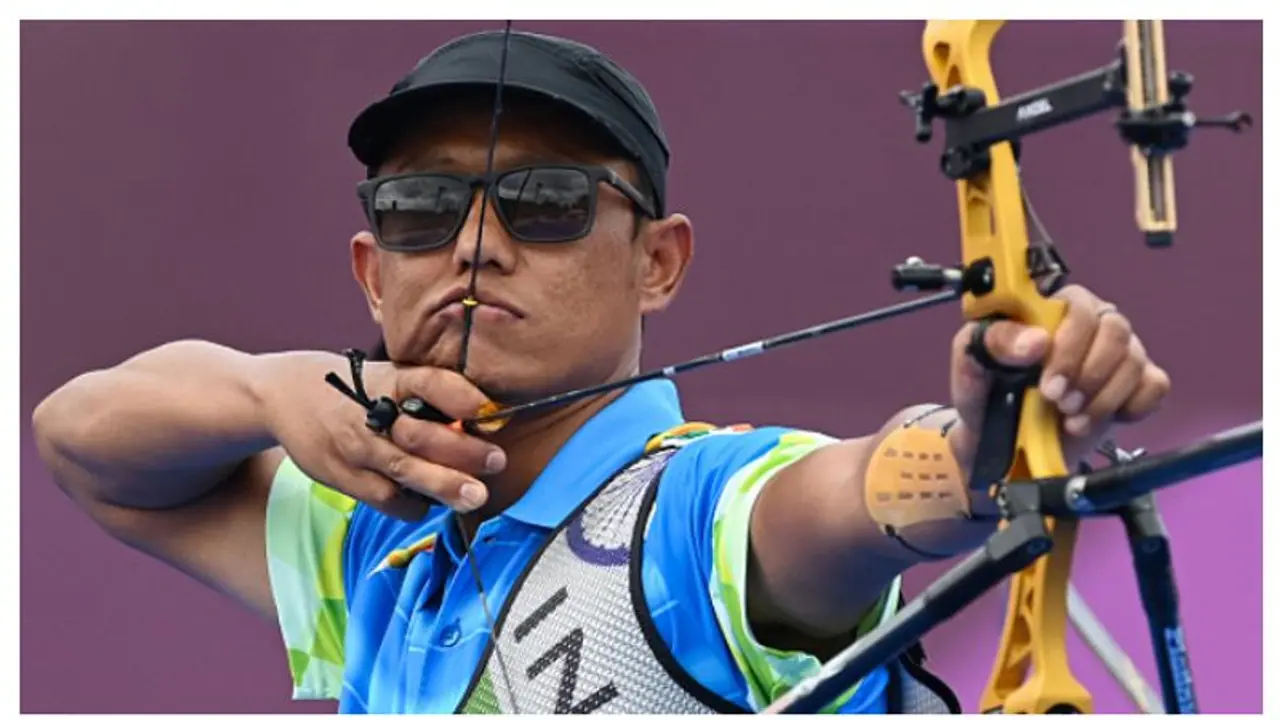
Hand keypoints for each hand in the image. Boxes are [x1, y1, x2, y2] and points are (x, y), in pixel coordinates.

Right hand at [256, 352, 505, 518]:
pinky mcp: (343, 476)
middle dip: (462, 451)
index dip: (460, 396)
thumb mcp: (387, 377)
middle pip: (420, 434)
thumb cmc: (355, 387)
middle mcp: (372, 412)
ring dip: (443, 485)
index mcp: (389, 379)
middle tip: (496, 461)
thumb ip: (427, 396)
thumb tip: (485, 420)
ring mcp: (356, 447)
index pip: (428, 382)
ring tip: (475, 496)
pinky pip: (384, 498)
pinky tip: (431, 502)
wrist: (284, 395)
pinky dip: (413, 504)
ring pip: (403, 471)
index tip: (489, 410)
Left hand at [949, 284, 1170, 471]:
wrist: (999, 442)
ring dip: (1103, 398)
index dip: (1069, 345)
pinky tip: (1100, 418)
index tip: (1048, 384)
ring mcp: (1116, 354)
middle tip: (1060, 404)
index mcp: (1050, 308)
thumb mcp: (972, 364)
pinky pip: (1155, 386)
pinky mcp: (1134, 385)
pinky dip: (1132, 406)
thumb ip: (993, 342)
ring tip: (1071, 421)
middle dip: (1088, 375)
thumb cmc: (985, 392)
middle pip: (1115, 331)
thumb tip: (1034, 340)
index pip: (1078, 306)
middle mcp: (1089, 325)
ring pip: (1134, 361)